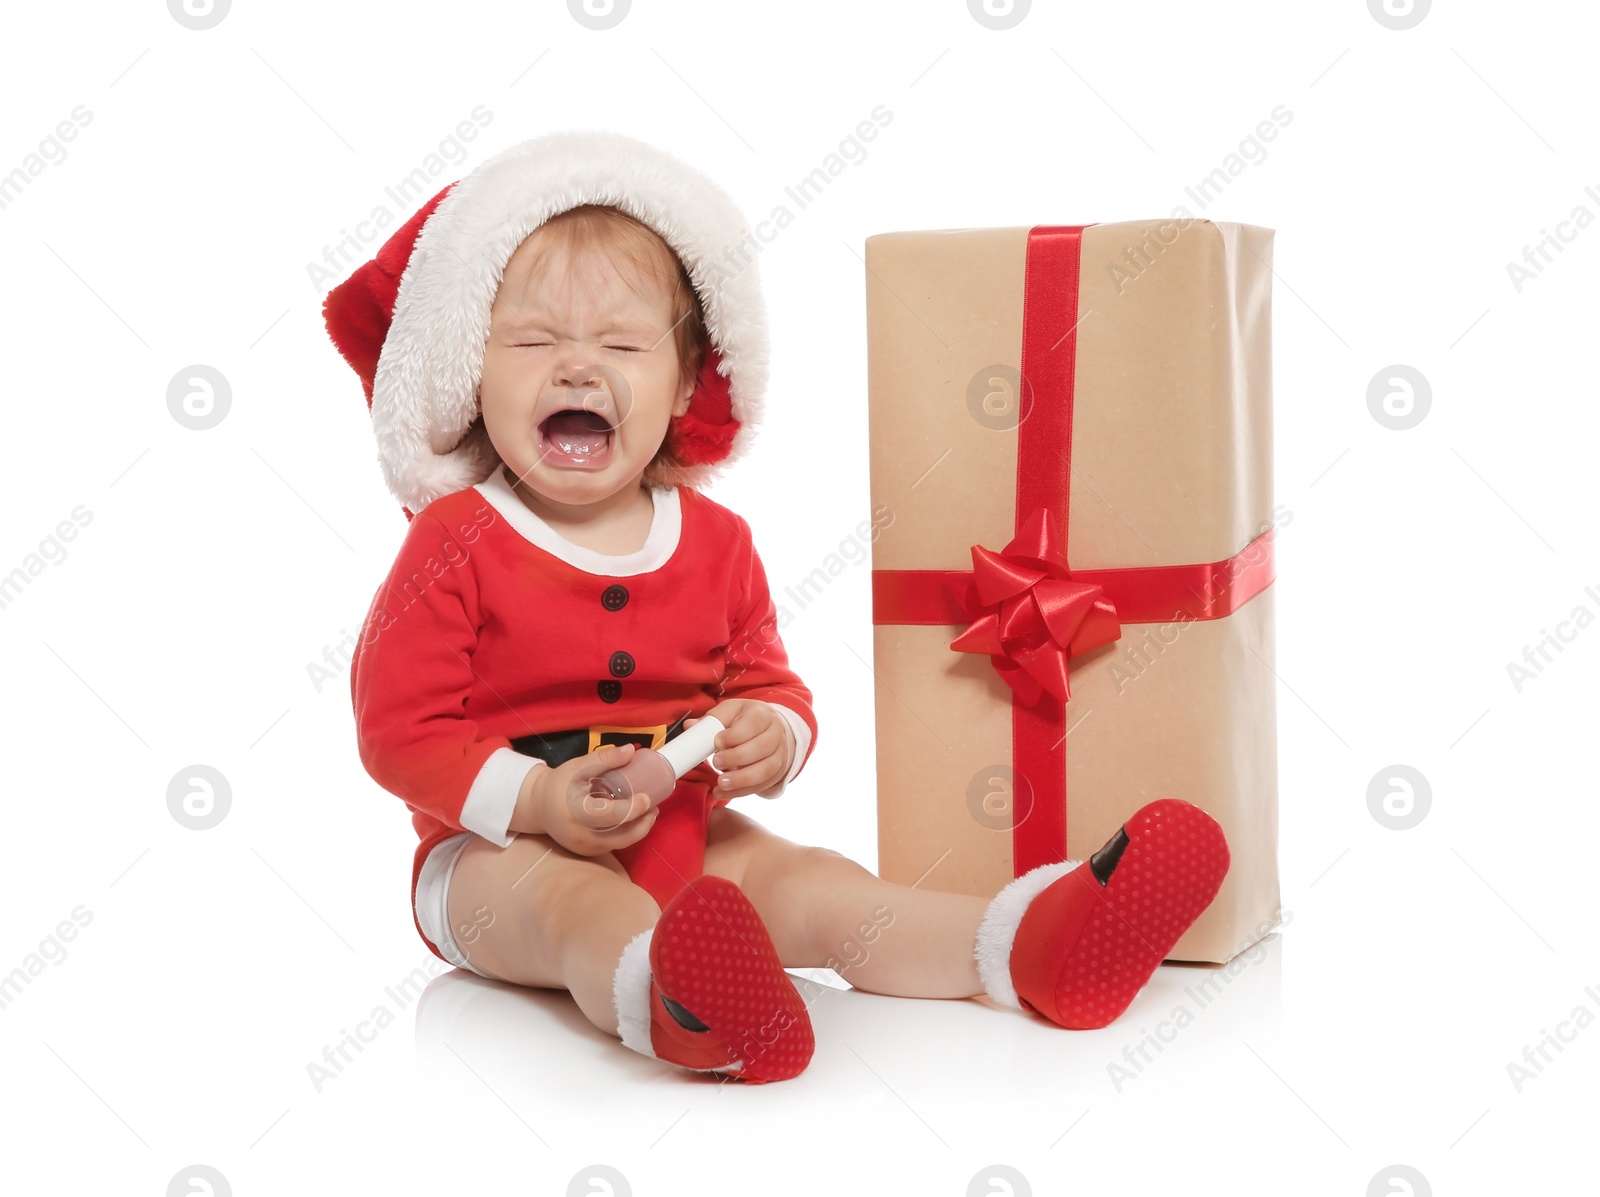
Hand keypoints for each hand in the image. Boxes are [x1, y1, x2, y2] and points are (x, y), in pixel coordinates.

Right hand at [518, 742, 663, 855]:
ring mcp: (585, 848)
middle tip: (654, 807)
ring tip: (650, 812)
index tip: (648, 797)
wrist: (537, 806)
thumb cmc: (558, 784)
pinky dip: (627, 833)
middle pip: (621, 837)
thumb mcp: (577, 767)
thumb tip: (631, 750)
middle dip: (643, 823)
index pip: (611, 816)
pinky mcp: (588, 852)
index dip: (633, 808)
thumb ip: (604, 759)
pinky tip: (635, 820)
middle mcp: (581, 836)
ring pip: (620, 843)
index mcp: (576, 814)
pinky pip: (613, 845)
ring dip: (638, 829)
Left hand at [685, 699, 793, 798]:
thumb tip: (690, 726)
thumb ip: (712, 720)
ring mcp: (780, 755)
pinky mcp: (776, 773)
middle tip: (716, 762)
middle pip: (762, 747)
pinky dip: (741, 791)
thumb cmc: (746, 720)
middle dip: (737, 757)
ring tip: (720, 783)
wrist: (771, 731)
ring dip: (741, 779)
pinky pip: (761, 786)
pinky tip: (723, 792)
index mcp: (763, 714)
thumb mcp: (730, 712)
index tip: (717, 742)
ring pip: (765, 770)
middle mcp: (776, 734)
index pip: (753, 724)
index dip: (734, 735)